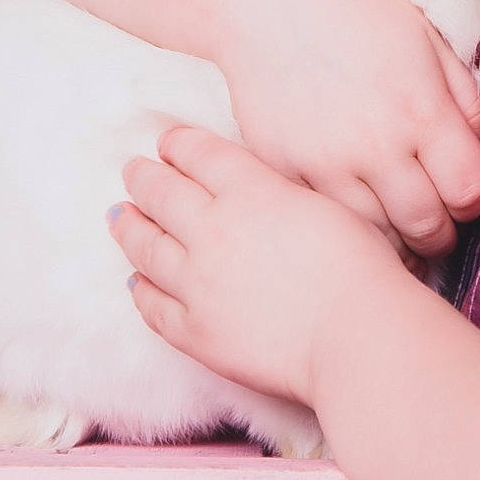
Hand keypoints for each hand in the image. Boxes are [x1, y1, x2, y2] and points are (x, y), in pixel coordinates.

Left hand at [109, 123, 409, 405]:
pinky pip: (154, 307)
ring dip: (129, 227)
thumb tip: (260, 189)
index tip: (167, 142)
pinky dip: (141, 290)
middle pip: (162, 193)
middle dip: (143, 178)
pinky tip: (137, 283)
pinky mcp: (195, 331)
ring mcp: (198, 283)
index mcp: (252, 191)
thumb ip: (281, 194)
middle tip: (132, 170)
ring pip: (147, 247)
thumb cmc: (360, 269)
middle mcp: (214, 229)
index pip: (199, 154)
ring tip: (118, 217)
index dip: (178, 144)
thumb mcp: (326, 205)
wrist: (354, 337)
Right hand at [215, 0, 479, 259]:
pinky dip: (342, 219)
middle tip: (434, 227)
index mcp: (422, 110)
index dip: (472, 202)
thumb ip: (463, 101)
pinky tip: (349, 202)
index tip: (462, 197)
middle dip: (438, 235)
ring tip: (394, 221)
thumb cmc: (355, 11)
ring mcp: (327, 163)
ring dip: (392, 236)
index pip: (467, 192)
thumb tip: (475, 152)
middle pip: (426, 228)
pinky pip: (325, 217)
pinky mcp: (285, 169)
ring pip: (375, 235)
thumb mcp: (428, 42)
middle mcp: (377, 145)